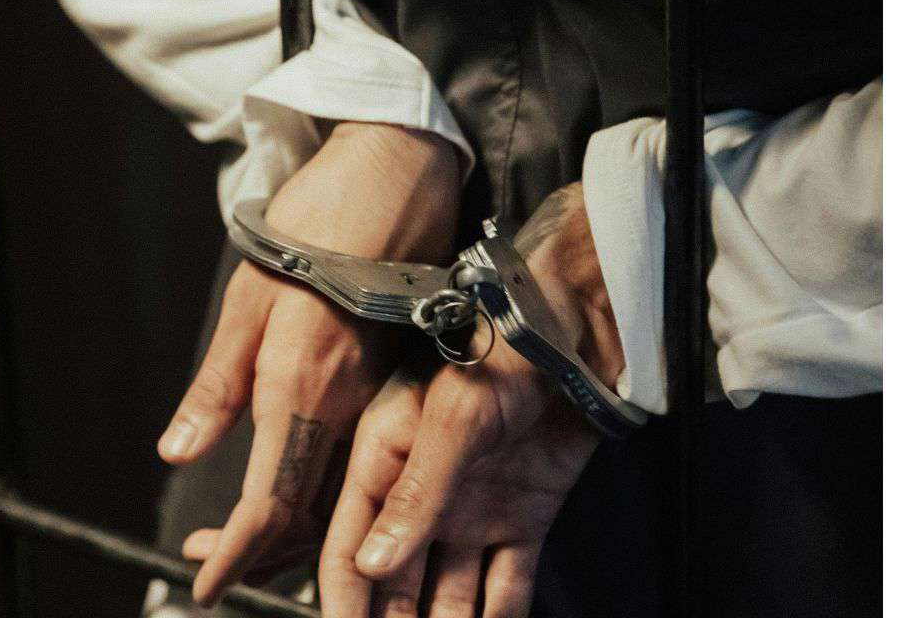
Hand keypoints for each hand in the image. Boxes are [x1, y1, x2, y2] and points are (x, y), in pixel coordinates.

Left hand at [157, 122, 460, 605]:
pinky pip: (367, 461)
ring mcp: (383, 393)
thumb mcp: (247, 300)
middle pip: (311, 514)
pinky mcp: (401, 379)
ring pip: (342, 494)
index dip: (236, 553)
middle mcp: (349, 402)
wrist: (390, 176)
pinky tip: (307, 495)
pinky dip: (331, 493)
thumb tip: (181, 451)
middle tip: (217, 569)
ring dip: (296, 532)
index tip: (205, 584)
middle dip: (262, 556)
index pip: (270, 502)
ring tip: (252, 549)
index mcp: (302, 384)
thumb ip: (219, 385)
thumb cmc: (313, 227)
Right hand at [318, 182, 625, 617]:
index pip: (350, 542)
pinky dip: (499, 617)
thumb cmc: (503, 350)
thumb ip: (415, 494)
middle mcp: (422, 492)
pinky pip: (507, 583)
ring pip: (447, 592)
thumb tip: (372, 564)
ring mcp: (472, 509)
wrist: (577, 333)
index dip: (343, 596)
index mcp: (385, 459)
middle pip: (394, 579)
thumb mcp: (451, 419)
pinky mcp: (522, 517)